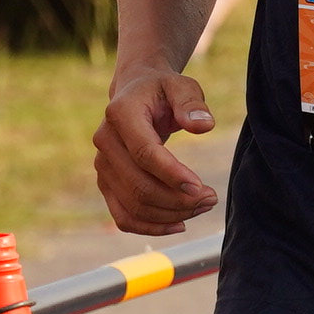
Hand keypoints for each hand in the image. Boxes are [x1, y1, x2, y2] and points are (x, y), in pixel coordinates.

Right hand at [93, 64, 219, 234]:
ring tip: (202, 206)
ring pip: (134, 205)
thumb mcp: (181, 86)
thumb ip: (192, 103)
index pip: (145, 153)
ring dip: (171, 214)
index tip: (202, 188)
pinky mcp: (105, 183)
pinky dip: (151, 227)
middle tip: (212, 198)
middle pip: (139, 185)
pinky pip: (124, 216)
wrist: (136, 93)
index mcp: (121, 114)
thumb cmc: (163, 90)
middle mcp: (104, 141)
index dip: (173, 175)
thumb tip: (203, 125)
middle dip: (178, 200)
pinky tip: (180, 223)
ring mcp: (102, 166)